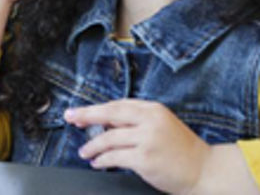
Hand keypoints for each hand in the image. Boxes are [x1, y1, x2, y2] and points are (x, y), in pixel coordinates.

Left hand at [67, 99, 210, 193]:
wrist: (205, 170)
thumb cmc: (181, 150)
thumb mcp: (160, 126)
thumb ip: (135, 122)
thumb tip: (104, 123)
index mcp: (153, 109)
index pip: (117, 104)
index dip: (95, 109)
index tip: (78, 113)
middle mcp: (150, 120)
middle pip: (108, 113)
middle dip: (85, 115)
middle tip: (70, 118)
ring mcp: (147, 139)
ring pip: (108, 138)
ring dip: (92, 145)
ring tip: (85, 151)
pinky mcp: (144, 158)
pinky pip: (114, 157)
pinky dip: (102, 160)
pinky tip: (98, 162)